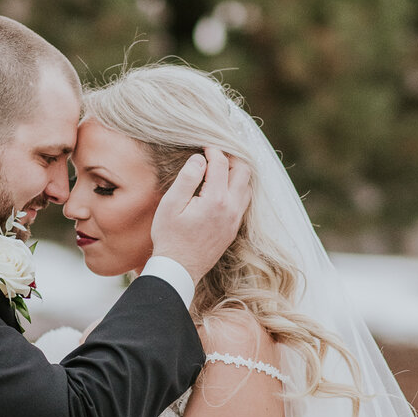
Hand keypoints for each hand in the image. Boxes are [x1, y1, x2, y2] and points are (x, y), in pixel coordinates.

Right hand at [150, 148, 250, 285]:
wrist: (179, 269)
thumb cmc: (169, 236)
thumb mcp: (171, 204)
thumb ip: (187, 178)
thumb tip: (199, 159)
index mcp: (215, 200)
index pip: (221, 164)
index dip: (213, 151)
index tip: (204, 147)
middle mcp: (231, 208)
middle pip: (243, 171)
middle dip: (231, 158)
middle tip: (215, 154)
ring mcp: (235, 219)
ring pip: (247, 186)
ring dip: (237, 173)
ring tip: (220, 169)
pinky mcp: (234, 228)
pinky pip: (245, 201)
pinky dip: (238, 188)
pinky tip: (223, 188)